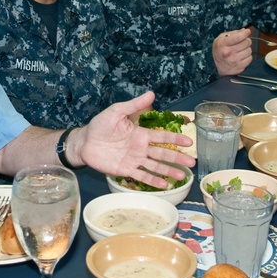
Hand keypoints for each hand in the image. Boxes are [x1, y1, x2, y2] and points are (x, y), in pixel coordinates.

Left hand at [70, 91, 195, 187]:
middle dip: (177, 157)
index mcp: (141, 134)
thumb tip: (151, 93)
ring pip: (155, 166)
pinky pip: (141, 175)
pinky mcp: (125, 170)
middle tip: (192, 162)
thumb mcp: (116, 111)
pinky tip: (163, 184)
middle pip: (163, 153)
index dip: (176, 139)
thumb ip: (133, 104)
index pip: (162, 137)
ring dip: (169, 171)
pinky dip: (152, 180)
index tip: (189, 142)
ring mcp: (134, 160)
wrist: (84, 141)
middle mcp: (141, 148)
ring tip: (182, 176)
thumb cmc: (100, 125)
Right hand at [212, 28, 253, 75]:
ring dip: (247, 49)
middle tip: (243, 42)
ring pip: (249, 50)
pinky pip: (250, 58)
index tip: (247, 31)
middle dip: (246, 41)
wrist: (220, 67)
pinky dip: (248, 56)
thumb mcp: (221, 39)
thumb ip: (233, 33)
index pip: (238, 37)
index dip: (245, 33)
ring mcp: (234, 60)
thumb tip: (244, 30)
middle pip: (246, 42)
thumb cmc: (220, 51)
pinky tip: (242, 56)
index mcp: (222, 44)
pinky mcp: (240, 66)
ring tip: (241, 50)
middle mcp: (228, 52)